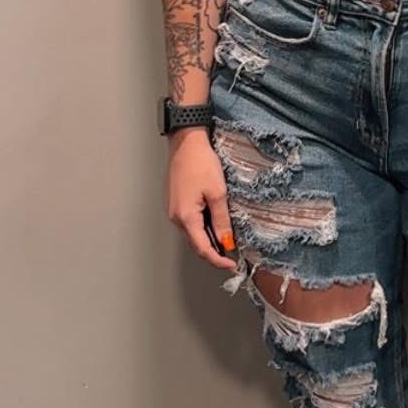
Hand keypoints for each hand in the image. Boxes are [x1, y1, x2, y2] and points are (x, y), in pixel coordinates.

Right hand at [167, 128, 236, 270]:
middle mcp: (176, 218)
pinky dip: (204, 227)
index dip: (217, 260)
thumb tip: (226, 241)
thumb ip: (222, 220)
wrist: (186, 143)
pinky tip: (217, 223)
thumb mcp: (218, 193)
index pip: (202, 249)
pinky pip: (191, 222)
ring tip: (228, 240)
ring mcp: (174, 210)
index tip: (232, 265)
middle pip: (196, 243)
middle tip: (233, 255)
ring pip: (194, 233)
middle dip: (214, 252)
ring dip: (210, 239)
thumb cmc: (200, 163)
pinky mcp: (177, 203)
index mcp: (185, 217)